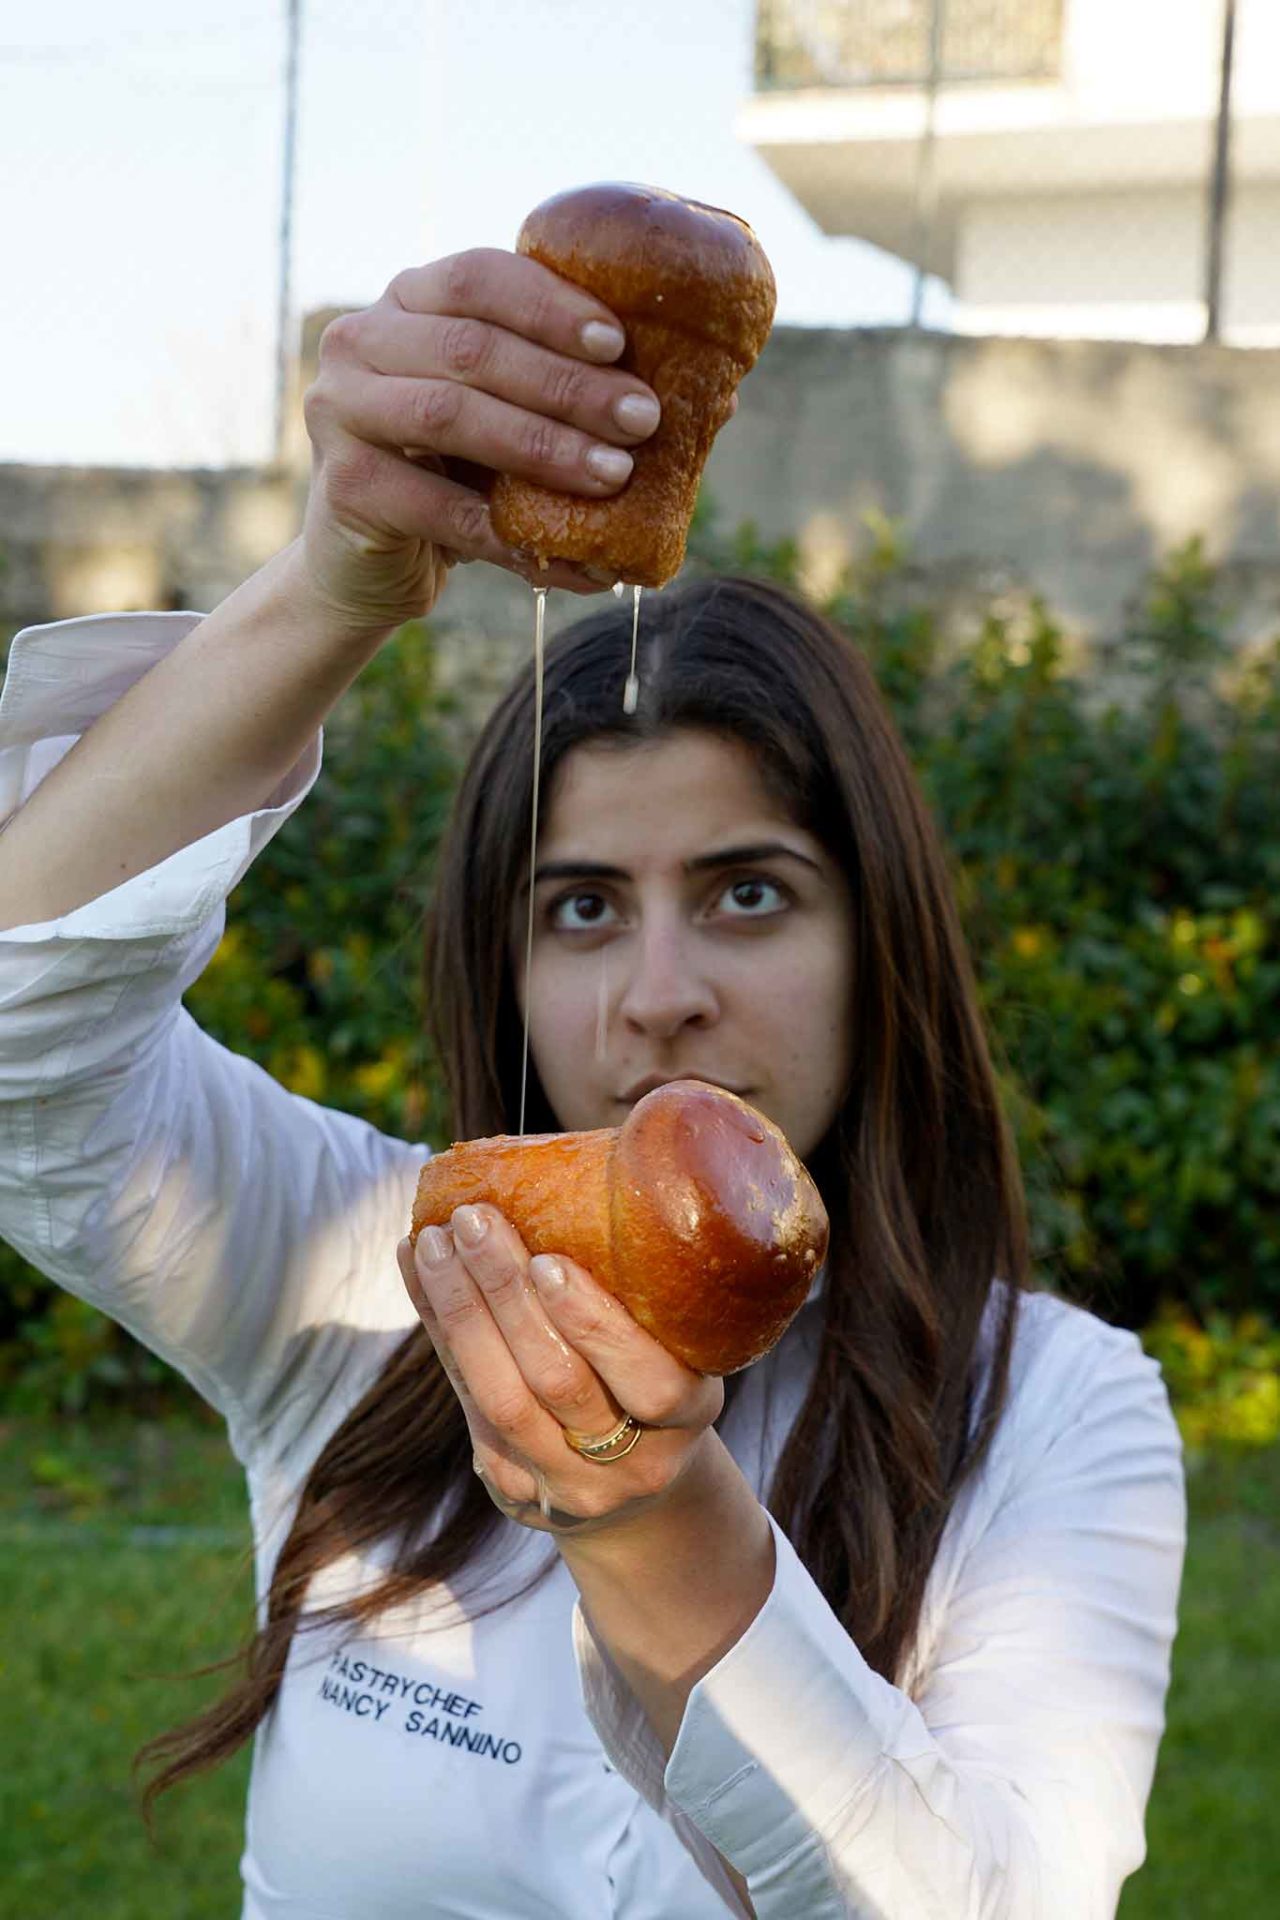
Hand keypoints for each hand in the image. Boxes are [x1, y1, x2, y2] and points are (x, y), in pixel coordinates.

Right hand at [299, 249, 662, 634]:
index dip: (552, 305)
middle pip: (473, 348)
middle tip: (643, 420)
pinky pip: (435, 504)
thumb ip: (579, 398)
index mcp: (410, 300)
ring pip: (451, 414)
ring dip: (543, 445)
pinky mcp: (342, 485)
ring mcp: (339, 409)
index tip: (620, 343)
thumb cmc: (458, 477)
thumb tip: (719, 401)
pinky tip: (555, 549)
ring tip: (612, 474)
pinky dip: (503, 531)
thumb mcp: (512, 422)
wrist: (372, 560)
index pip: (480, 276)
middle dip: (568, 385)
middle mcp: (362, 339)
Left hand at [396, 1203, 723, 1535]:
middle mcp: (632, 1462)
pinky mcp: (512, 1488)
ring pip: (500, 1398)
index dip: (596, 1325)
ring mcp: (567, 1486)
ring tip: (436, 1242)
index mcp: (689, 1416)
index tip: (549, 1262)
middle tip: (475, 1220)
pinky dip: (438, 1329)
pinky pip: (466, 1404)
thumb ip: (642, 1294)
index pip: (650, 1381)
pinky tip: (419, 1268)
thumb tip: (580, 1176)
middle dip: (506, 1295)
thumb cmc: (656, 1381)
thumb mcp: (677, 1348)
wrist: (636, 1489)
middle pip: (556, 1381)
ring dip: (459, 1311)